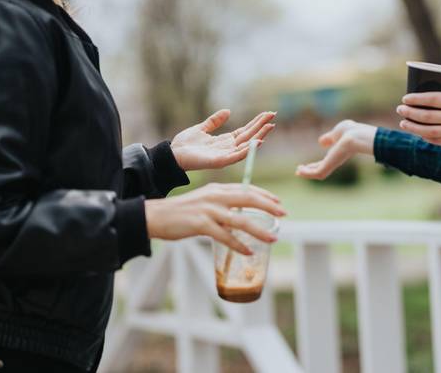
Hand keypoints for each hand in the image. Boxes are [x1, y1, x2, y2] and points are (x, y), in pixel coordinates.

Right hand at [144, 183, 286, 254]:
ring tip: (273, 238)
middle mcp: (215, 196)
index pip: (246, 188)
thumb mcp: (204, 202)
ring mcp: (208, 210)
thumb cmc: (181, 212)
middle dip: (268, 206)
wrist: (156, 216)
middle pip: (248, 198)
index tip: (278, 202)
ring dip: (259, 230)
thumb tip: (240, 218)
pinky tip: (248, 251)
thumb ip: (222, 207)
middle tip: (284, 213)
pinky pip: (225, 236)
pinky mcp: (201, 224)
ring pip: (240, 220)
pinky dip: (238, 245)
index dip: (264, 195)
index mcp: (217, 189)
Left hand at [171, 109, 275, 171]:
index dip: (256, 122)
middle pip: (250, 136)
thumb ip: (214, 121)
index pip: (246, 131)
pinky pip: (236, 156)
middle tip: (274, 115)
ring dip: (259, 136)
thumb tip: (228, 111)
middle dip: (262, 126)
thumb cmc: (185, 144)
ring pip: (247, 145)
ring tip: (270, 127)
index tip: (268, 114)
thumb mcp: (201, 128)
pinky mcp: (219, 162)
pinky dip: (248, 150)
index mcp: (225, 141)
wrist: (172, 155)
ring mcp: (225, 156)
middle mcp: (228, 149)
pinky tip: (256, 142)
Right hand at [295, 119, 376, 179]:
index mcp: (339, 152)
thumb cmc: (350, 131)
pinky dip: (307, 173)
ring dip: (307, 173)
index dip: (315, 163)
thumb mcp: (336, 132)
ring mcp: (333, 164)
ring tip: (298, 171)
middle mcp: (336, 160)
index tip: (305, 165)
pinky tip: (300, 171)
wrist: (356, 136)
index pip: (325, 161)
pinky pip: (317, 173)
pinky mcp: (330, 166)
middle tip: (298, 171)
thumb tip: (321, 142)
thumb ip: (329, 138)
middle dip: (310, 170)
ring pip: (319, 173)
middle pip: (321, 169)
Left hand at [394, 92, 440, 150]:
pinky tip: (418, 133)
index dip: (417, 98)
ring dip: (414, 127)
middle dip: (411, 112)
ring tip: (403, 123)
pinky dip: (426, 137)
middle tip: (400, 109)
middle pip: (428, 115)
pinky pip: (438, 141)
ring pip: (429, 130)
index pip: (433, 98)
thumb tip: (430, 103)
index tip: (406, 98)